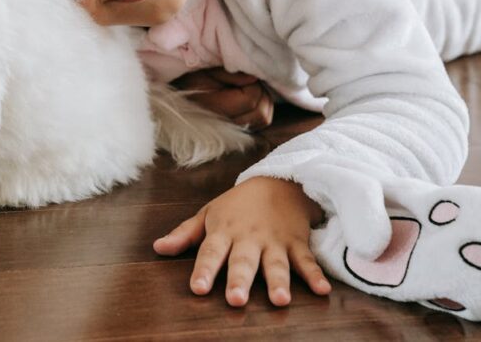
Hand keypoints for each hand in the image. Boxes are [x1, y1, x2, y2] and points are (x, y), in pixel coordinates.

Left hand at [153, 176, 330, 306]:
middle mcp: (248, 238)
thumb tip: (158, 248)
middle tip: (236, 300)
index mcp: (224, 232)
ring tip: (280, 300)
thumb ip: (185, 234)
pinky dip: (315, 275)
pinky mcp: (296, 243)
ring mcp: (274, 241)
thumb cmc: (238, 204)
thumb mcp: (209, 214)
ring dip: (279, 281)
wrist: (278, 180)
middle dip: (239, 280)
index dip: (204, 270)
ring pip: (276, 264)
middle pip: (243, 261)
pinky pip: (307, 260)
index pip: (211, 252)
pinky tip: (322, 290)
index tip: (197, 288)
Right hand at [171, 68, 274, 129]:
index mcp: (216, 109)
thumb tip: (253, 78)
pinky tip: (247, 99)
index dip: (251, 84)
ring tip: (246, 89)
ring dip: (262, 100)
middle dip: (259, 92)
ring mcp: (234, 132)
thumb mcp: (206, 72)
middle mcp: (227, 125)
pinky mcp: (241, 132)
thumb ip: (230, 75)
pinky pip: (261, 121)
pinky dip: (260, 108)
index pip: (250, 99)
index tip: (241, 75)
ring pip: (264, 118)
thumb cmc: (191, 83)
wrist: (179, 100)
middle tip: (246, 81)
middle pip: (261, 111)